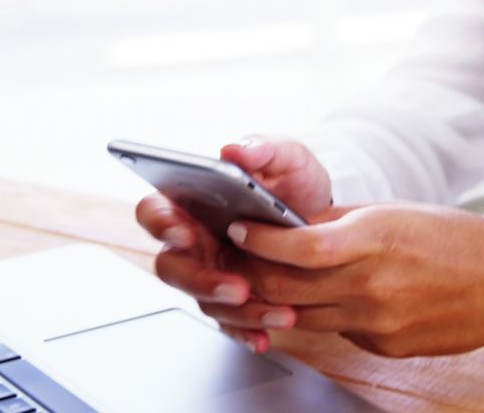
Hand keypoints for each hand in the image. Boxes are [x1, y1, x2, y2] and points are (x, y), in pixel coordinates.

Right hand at [135, 135, 331, 351]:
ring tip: (275, 311)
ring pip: (203, 300)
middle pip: (173, 267)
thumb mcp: (287, 158)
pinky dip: (247, 331)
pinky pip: (230, 323)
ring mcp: (211, 273)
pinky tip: (267, 335)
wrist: (328, 221)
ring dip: (235, 311)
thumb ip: (262, 149)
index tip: (182, 230)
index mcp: (191, 202)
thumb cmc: (295, 184)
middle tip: (236, 286)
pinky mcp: (234, 300)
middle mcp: (194, 241)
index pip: (154, 211)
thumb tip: (234, 149)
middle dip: (201, 280)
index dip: (161, 223)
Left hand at [222, 203, 483, 357]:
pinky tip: (333, 298)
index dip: (260, 241)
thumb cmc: (459, 239)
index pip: (299, 246)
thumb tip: (291, 223)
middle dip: (253, 275)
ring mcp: (379, 323)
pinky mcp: (386, 347)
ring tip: (273, 280)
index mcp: (377, 239)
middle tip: (239, 259)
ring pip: (302, 317)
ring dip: (280, 301)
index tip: (240, 231)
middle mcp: (373, 285)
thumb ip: (340, 222)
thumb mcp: (397, 212)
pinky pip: (337, 331)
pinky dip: (324, 315)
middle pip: (287, 289)